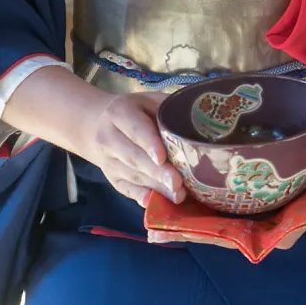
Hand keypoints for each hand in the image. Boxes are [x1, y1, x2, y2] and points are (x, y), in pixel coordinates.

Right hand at [78, 90, 186, 210]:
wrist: (102, 123)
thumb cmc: (138, 111)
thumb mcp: (151, 101)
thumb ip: (169, 110)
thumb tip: (203, 122)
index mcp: (119, 112)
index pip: (134, 128)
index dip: (149, 143)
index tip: (163, 157)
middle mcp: (108, 137)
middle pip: (133, 157)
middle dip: (157, 172)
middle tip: (177, 183)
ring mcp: (107, 161)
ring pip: (132, 176)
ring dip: (155, 187)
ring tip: (178, 195)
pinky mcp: (111, 178)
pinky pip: (127, 190)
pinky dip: (142, 197)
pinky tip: (156, 203)